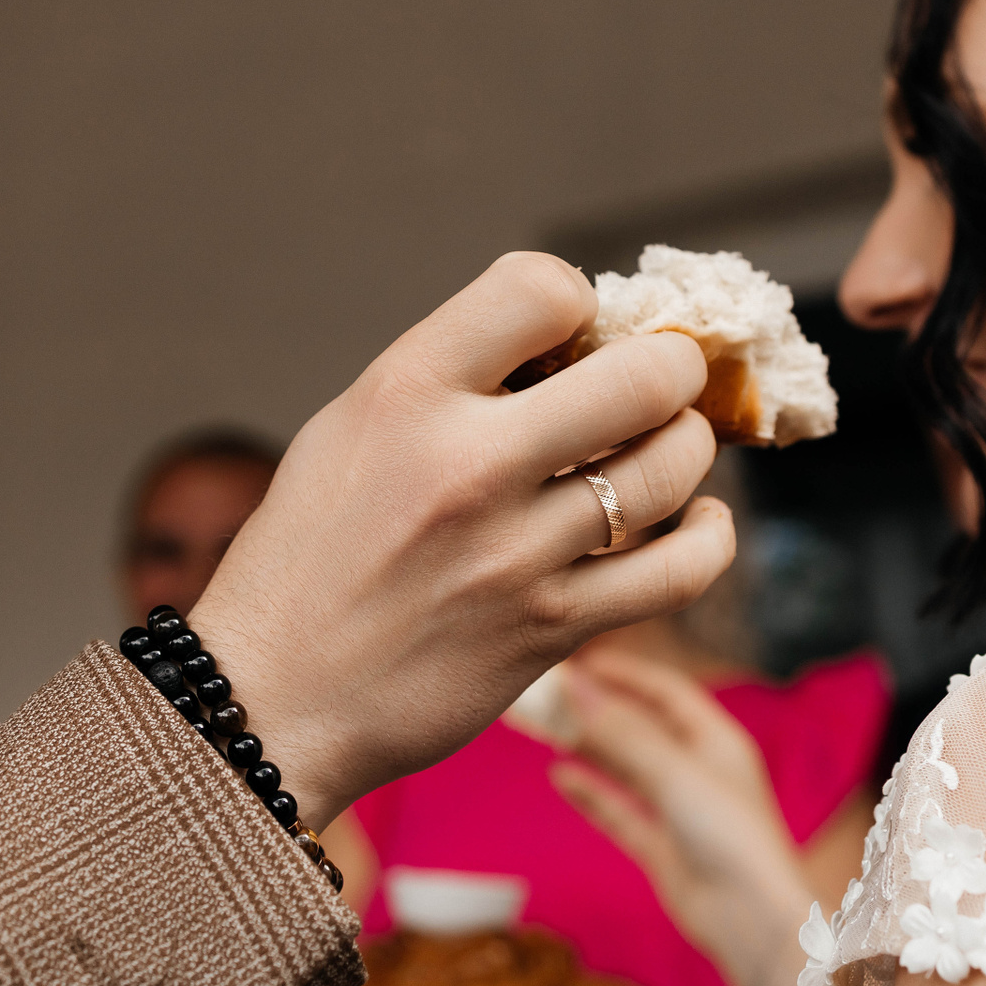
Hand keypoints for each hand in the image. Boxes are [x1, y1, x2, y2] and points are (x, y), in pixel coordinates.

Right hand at [190, 252, 736, 828]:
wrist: (275, 698)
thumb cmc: (310, 555)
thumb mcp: (350, 428)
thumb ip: (450, 377)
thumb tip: (573, 342)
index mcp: (405, 394)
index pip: (540, 288)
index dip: (573, 300)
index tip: (567, 333)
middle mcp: (467, 464)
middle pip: (643, 377)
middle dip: (671, 366)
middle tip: (661, 377)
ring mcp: (517, 553)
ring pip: (672, 467)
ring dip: (686, 445)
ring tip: (666, 445)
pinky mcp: (552, 628)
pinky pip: (681, 571)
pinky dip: (709, 537)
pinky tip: (698, 521)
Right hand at [551, 650, 814, 985]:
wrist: (749, 919)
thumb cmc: (728, 835)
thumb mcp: (674, 771)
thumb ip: (622, 731)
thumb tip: (577, 689)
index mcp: (717, 740)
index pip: (667, 692)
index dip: (627, 674)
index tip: (583, 662)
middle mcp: (697, 770)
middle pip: (641, 729)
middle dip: (598, 712)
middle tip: (551, 695)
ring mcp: (677, 809)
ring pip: (625, 769)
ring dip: (589, 749)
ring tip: (545, 730)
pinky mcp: (660, 845)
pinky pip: (617, 810)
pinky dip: (590, 793)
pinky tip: (560, 776)